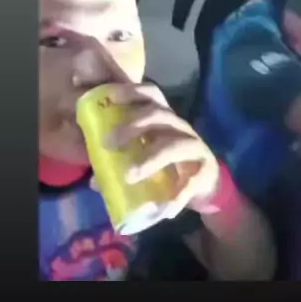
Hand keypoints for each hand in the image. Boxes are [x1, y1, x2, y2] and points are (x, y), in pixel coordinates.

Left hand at [102, 82, 220, 217]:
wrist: (207, 186)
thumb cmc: (171, 166)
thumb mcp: (145, 161)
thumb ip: (121, 165)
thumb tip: (93, 180)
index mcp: (164, 119)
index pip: (151, 95)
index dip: (132, 91)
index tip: (109, 98)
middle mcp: (180, 127)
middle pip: (159, 115)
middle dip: (134, 125)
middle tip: (109, 143)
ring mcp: (195, 147)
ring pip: (174, 146)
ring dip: (151, 159)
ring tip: (129, 176)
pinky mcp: (206, 170)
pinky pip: (191, 182)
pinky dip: (177, 196)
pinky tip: (164, 210)